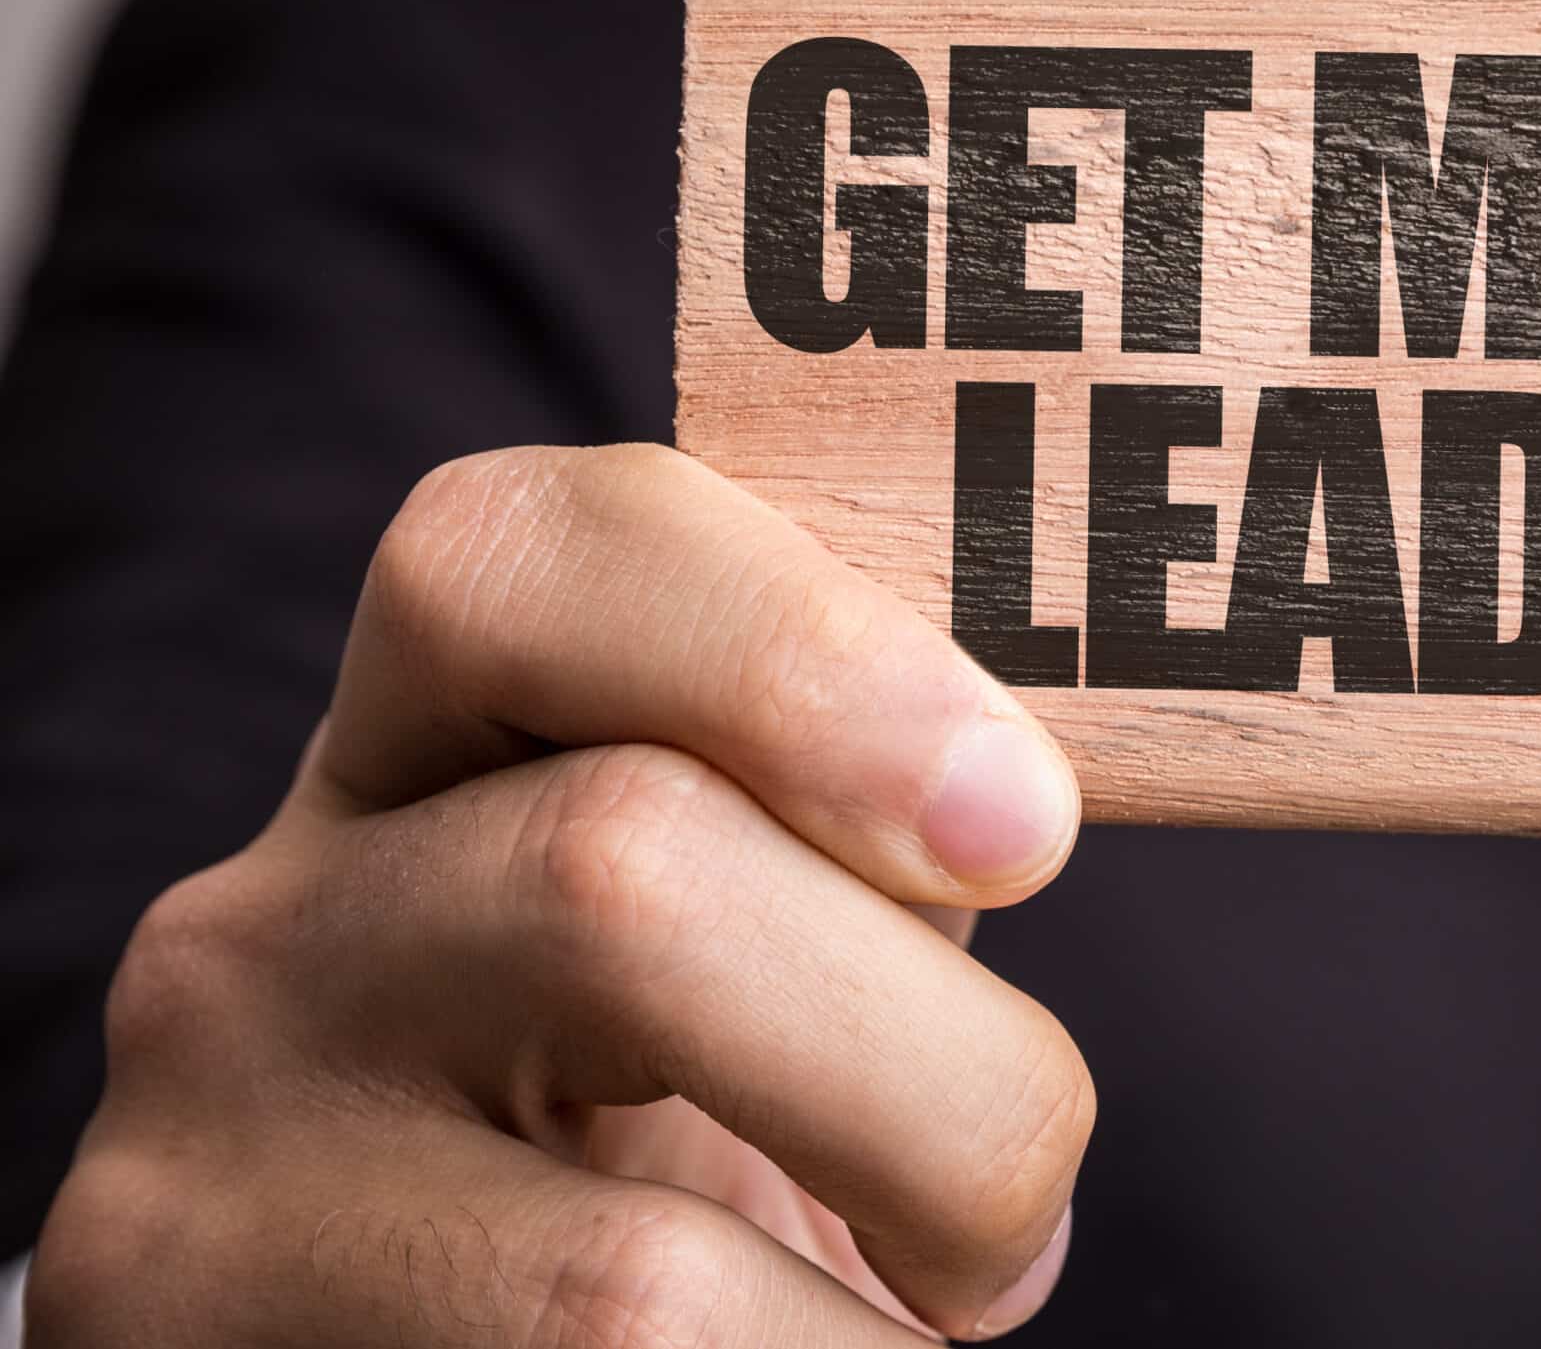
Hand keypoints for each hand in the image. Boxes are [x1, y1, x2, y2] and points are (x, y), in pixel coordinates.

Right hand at [26, 445, 1089, 1343]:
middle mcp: (263, 932)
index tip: (1027, 826)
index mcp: (419, 743)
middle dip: (941, 1070)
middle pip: (617, 870)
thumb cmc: (696, 1111)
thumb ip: (865, 816)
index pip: (523, 556)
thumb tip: (1039, 804)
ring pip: (627, 1275)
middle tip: (1018, 1195)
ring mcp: (210, 1187)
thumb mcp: (776, 907)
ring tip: (946, 1302)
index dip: (797, 653)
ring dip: (895, 1293)